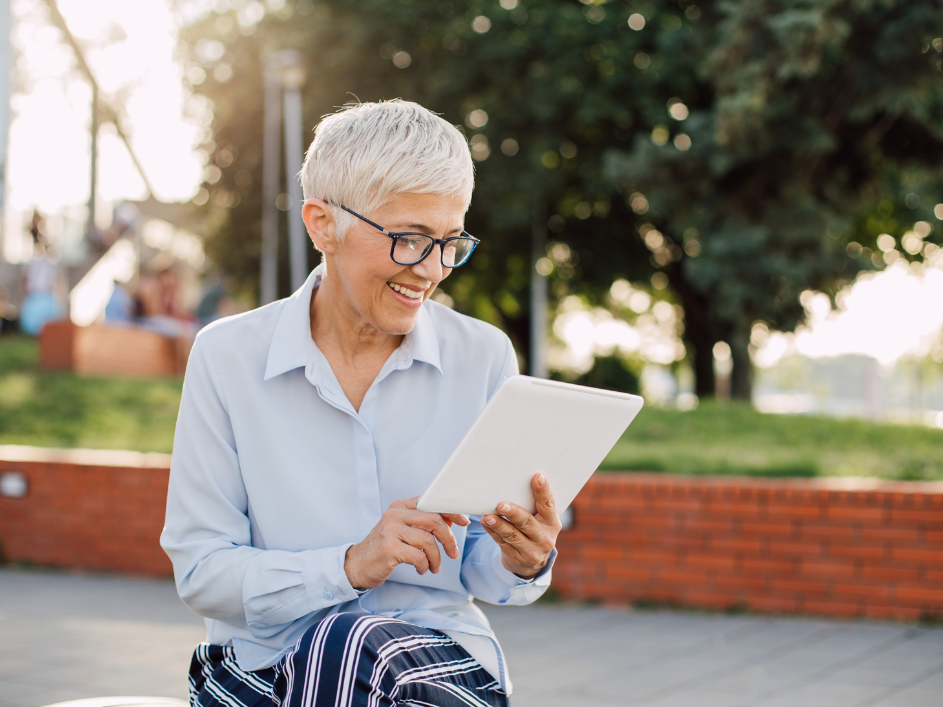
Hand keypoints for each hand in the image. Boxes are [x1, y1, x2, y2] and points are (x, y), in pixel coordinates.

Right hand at [344, 497, 469, 589]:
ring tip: (434, 567)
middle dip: (449, 539)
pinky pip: (418, 556)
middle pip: (434, 520)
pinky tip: (421, 569)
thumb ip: (424, 523)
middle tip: (453, 553)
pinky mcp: (389, 548)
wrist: (357, 565)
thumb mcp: (403, 530)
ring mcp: (390, 530)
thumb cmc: (385, 548)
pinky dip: (425, 565)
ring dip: (436, 557)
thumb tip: (452, 519)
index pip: (431, 502)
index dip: (451, 511)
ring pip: (428, 540)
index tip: (464, 522)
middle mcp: (395, 514)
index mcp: (400, 506)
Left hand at [481, 473, 560, 578]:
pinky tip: (485, 523)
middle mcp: (545, 538)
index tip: (537, 476)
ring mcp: (531, 551)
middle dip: (513, 513)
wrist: (532, 563)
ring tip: (487, 516)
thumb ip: (534, 506)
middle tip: (500, 504)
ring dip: (498, 524)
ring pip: (512, 535)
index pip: (548, 504)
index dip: (543, 491)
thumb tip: (514, 482)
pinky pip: (502, 543)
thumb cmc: (535, 530)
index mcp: (552, 523)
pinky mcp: (517, 558)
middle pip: (527, 522)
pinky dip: (492, 532)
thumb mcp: (541, 521)